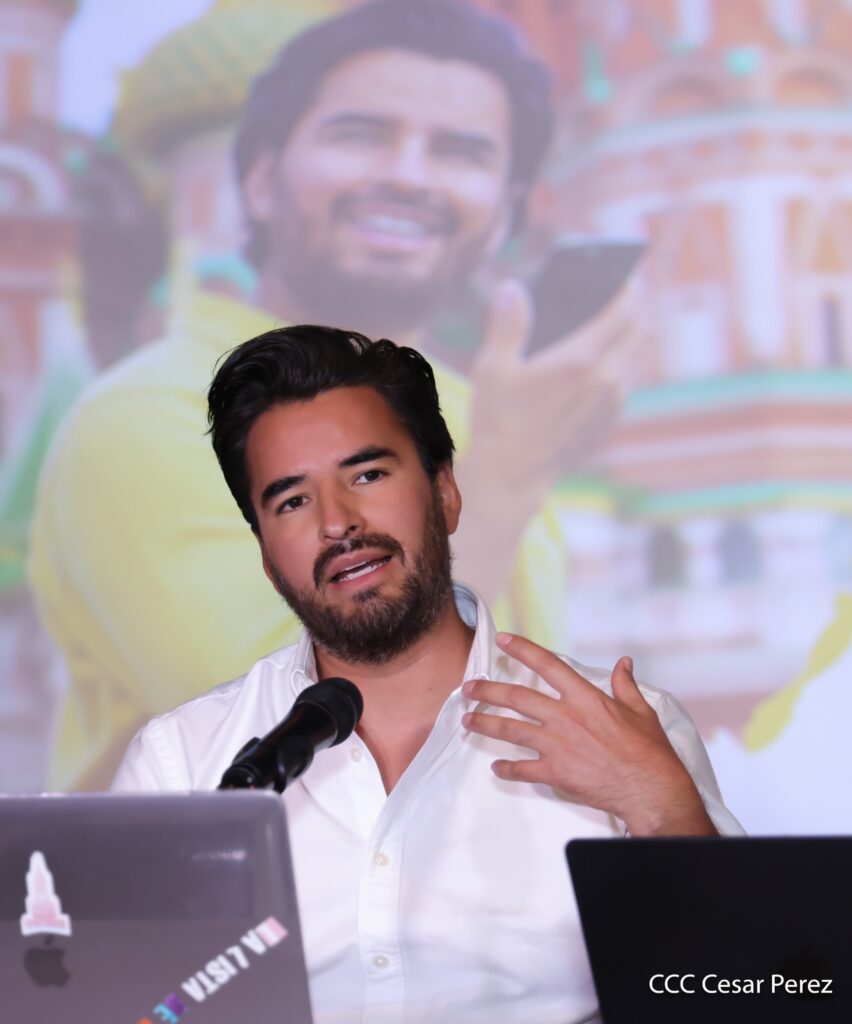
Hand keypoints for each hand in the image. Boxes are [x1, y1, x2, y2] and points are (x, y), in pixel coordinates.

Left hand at [461, 633, 716, 836]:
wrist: (650, 789)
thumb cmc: (649, 750)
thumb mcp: (641, 711)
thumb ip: (626, 685)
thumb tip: (624, 662)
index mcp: (585, 697)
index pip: (548, 665)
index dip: (523, 650)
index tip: (502, 639)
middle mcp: (565, 717)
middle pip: (517, 698)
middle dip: (488, 691)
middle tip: (468, 688)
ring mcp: (557, 745)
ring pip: (511, 730)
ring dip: (486, 724)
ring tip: (467, 720)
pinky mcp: (555, 772)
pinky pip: (522, 769)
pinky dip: (507, 768)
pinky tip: (496, 767)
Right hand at [467, 274, 644, 490]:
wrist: (512, 475)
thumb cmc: (499, 420)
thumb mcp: (494, 367)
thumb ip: (508, 323)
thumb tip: (512, 288)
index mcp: (582, 359)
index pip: (624, 310)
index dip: (629, 286)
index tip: (627, 273)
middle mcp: (606, 380)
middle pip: (638, 330)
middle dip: (634, 308)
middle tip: (621, 294)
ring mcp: (612, 404)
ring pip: (633, 358)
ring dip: (627, 338)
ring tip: (608, 326)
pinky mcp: (608, 423)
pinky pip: (623, 384)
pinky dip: (617, 366)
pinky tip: (596, 365)